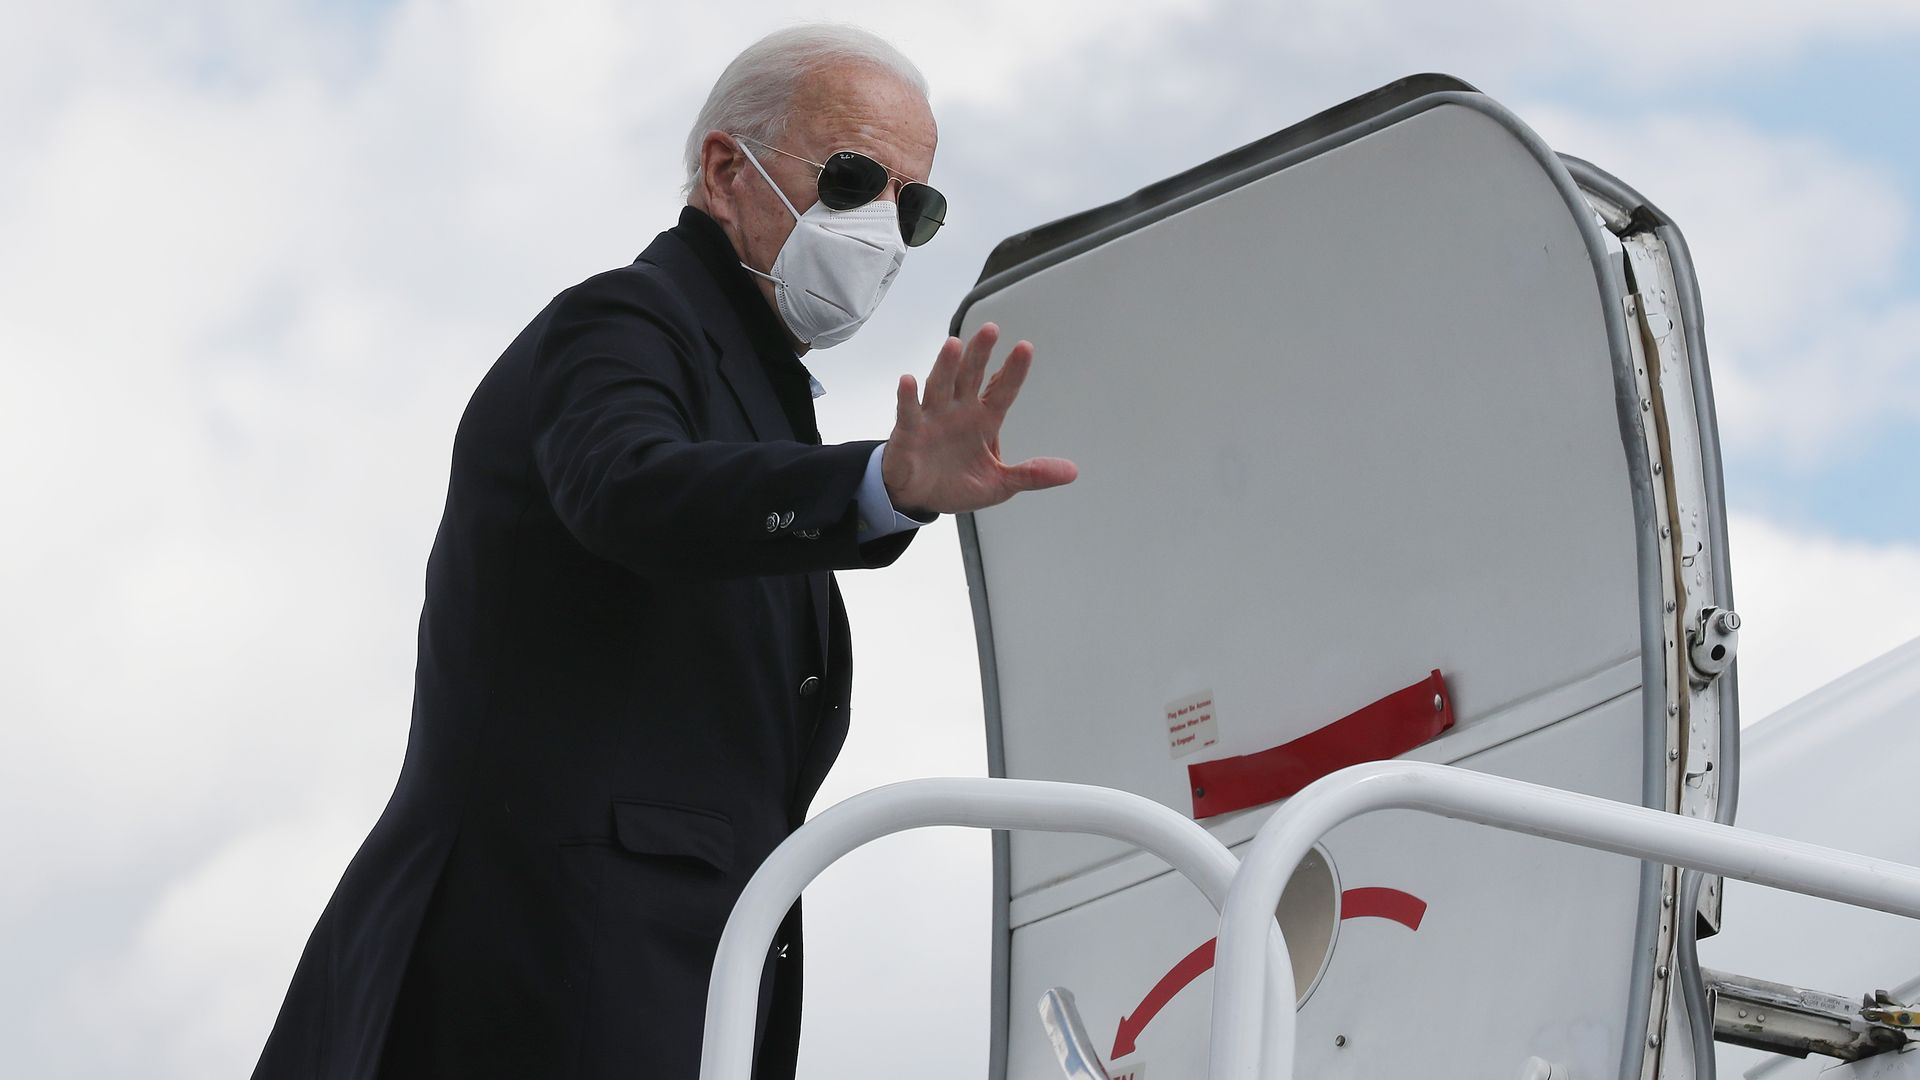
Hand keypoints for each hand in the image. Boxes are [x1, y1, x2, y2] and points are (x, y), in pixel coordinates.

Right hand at [883, 323, 1077, 515]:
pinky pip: (908, 413)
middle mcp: (959, 411)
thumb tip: (1071, 472)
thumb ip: (1032, 474)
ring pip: (940, 386)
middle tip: (991, 330)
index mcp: (984, 420)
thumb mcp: (1001, 483)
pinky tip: (908, 380)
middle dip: (979, 353)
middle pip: (970, 376)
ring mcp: (932, 418)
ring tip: (954, 344)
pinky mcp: (908, 433)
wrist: (920, 498)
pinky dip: (907, 397)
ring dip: (946, 366)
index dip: (1013, 370)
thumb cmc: (957, 484)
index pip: (1001, 390)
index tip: (1025, 348)